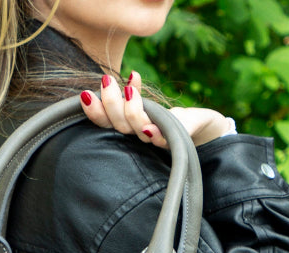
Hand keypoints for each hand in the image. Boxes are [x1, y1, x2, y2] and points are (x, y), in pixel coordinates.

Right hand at [79, 72, 236, 147]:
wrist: (202, 128)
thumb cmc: (172, 116)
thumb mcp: (151, 101)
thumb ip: (136, 92)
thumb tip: (131, 75)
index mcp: (130, 128)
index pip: (107, 122)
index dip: (94, 111)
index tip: (86, 94)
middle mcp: (140, 136)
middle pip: (120, 125)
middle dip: (111, 104)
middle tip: (106, 81)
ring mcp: (158, 140)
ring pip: (138, 129)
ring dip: (132, 111)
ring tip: (129, 90)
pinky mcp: (178, 140)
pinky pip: (164, 139)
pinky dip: (155, 133)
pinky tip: (148, 127)